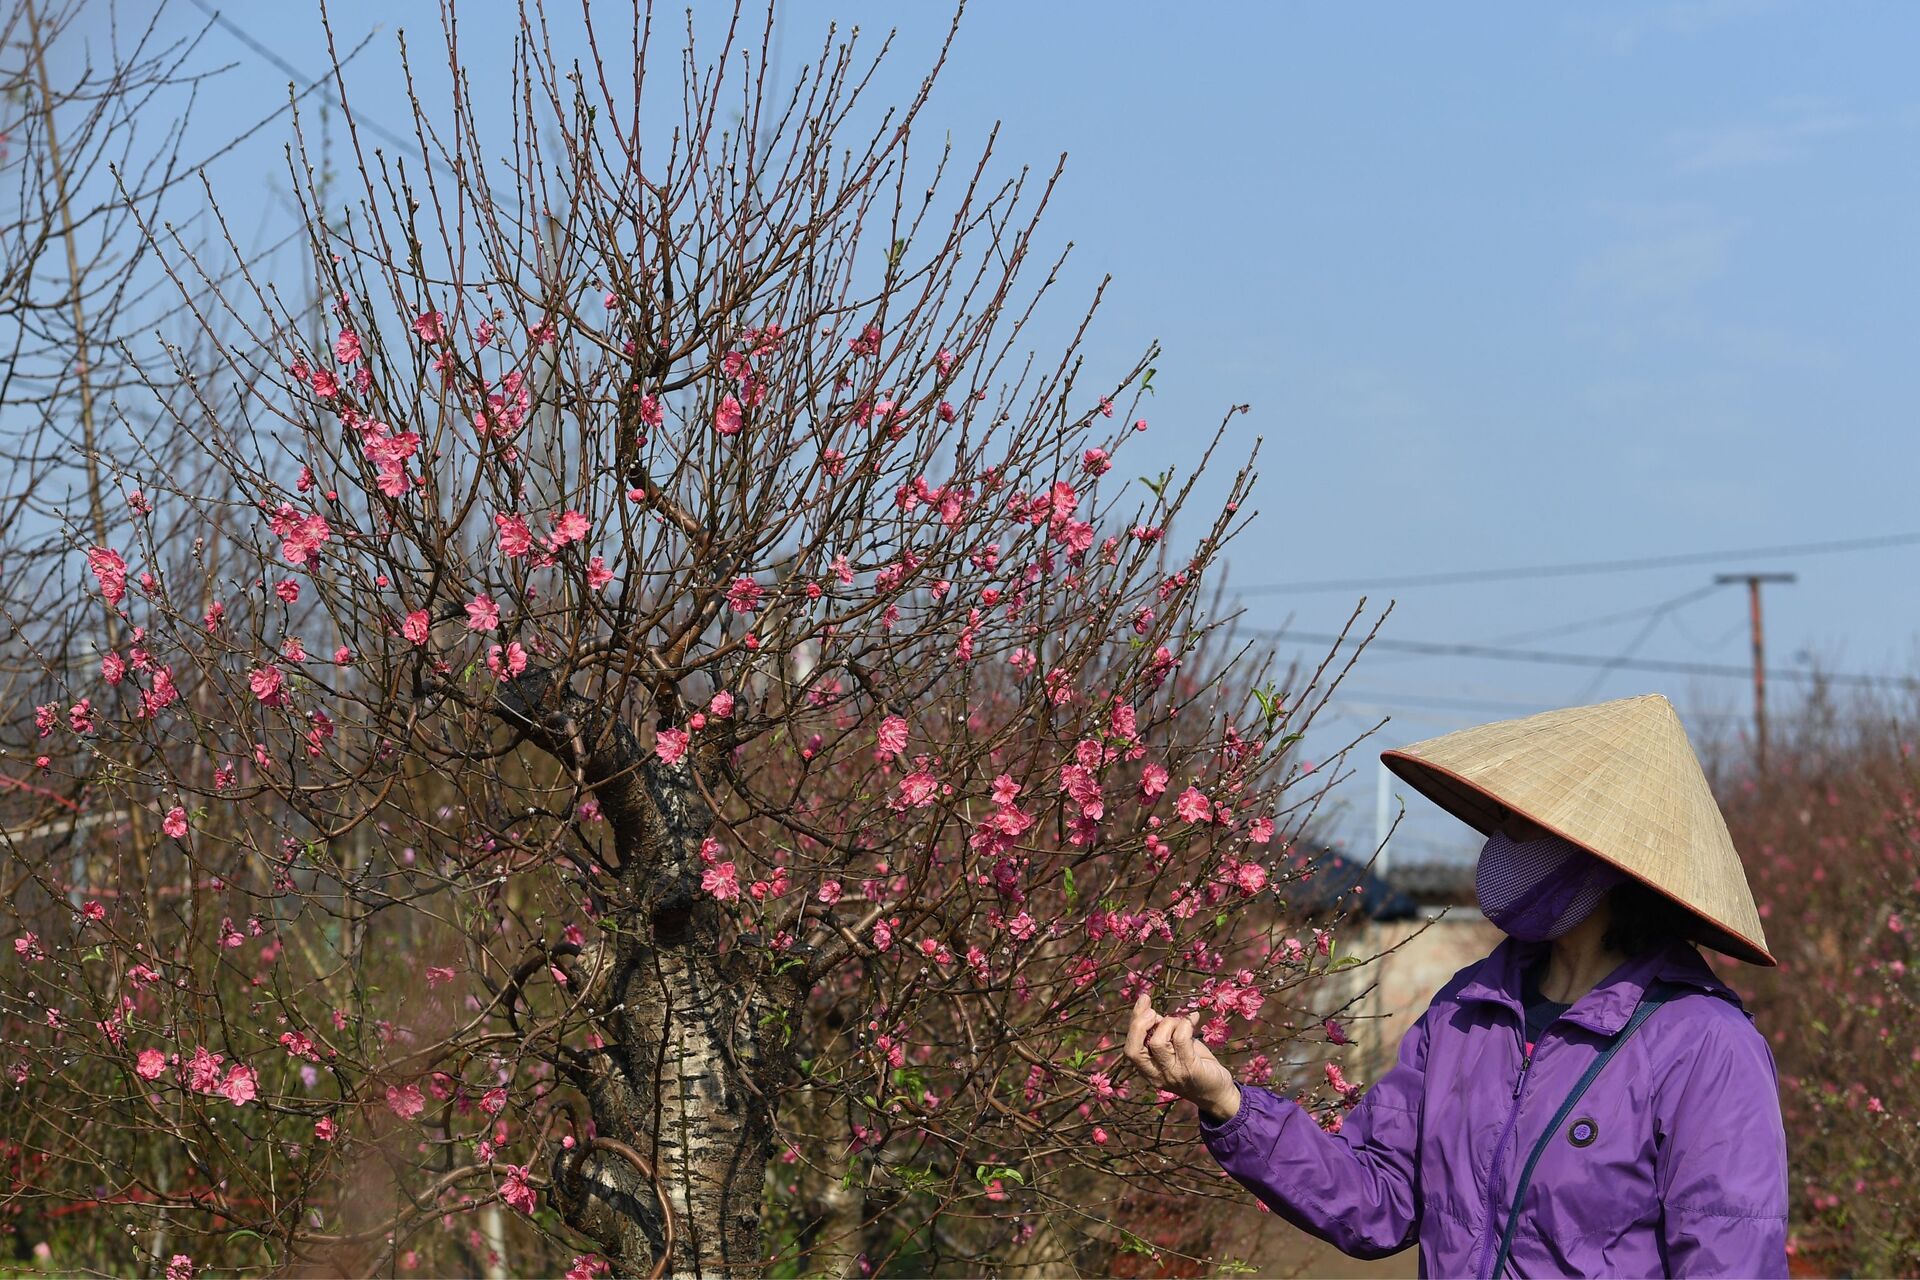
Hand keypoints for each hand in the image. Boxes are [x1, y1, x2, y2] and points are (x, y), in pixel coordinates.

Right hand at [1125, 990, 1240, 1122]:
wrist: (1219, 1093)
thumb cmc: (1195, 1065)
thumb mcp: (1174, 1050)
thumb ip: (1161, 1035)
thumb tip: (1153, 1012)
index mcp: (1148, 1071)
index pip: (1130, 1049)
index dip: (1134, 1021)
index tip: (1144, 1000)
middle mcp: (1156, 1076)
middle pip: (1134, 1050)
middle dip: (1140, 1024)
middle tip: (1155, 1012)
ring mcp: (1173, 1074)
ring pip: (1157, 1043)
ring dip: (1168, 1023)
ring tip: (1181, 1021)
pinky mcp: (1191, 1070)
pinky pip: (1181, 1040)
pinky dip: (1186, 1023)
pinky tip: (1194, 1018)